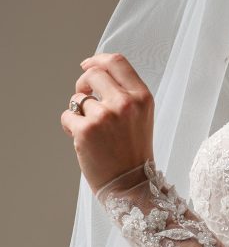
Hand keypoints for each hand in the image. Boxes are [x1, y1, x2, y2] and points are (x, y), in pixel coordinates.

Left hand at [60, 52, 154, 194]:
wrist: (132, 186)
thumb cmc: (134, 152)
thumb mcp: (140, 117)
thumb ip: (124, 94)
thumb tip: (93, 73)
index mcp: (142, 97)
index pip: (117, 62)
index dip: (97, 60)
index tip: (86, 65)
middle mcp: (125, 103)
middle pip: (94, 74)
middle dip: (83, 83)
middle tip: (83, 97)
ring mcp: (105, 116)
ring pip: (79, 98)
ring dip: (78, 111)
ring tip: (90, 130)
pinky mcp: (86, 130)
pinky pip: (67, 116)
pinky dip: (70, 126)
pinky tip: (82, 140)